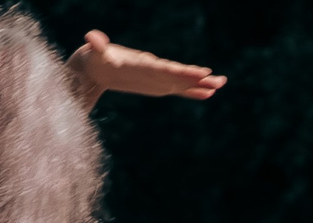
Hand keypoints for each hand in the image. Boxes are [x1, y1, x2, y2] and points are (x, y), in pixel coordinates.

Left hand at [67, 30, 222, 102]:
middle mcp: (154, 69)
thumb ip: (97, 46)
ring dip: (201, 84)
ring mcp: (158, 77)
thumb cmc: (96, 59)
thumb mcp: (94, 53)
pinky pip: (177, 89)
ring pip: (183, 81)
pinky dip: (192, 92)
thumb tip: (92, 37)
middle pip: (180, 74)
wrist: (97, 65)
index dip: (183, 71)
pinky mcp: (157, 85)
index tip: (200, 72)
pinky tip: (207, 94)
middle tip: (218, 80)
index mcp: (143, 63)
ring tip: (220, 85)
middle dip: (198, 78)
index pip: (166, 68)